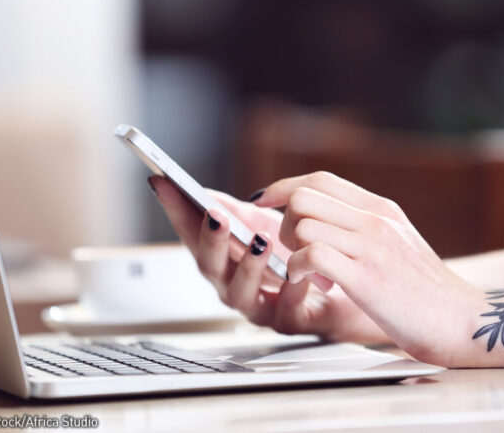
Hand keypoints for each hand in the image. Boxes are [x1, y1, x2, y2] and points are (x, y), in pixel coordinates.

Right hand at [149, 176, 390, 343]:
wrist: (340, 288)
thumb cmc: (296, 256)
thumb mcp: (262, 225)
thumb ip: (234, 212)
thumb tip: (202, 192)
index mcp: (223, 260)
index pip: (191, 234)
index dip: (175, 211)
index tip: (163, 183)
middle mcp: (233, 285)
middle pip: (210, 267)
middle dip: (211, 241)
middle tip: (215, 216)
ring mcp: (259, 306)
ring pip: (243, 293)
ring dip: (248, 266)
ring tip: (260, 241)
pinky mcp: (291, 321)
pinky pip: (287, 310)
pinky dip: (291, 291)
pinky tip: (297, 274)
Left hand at [252, 171, 484, 365]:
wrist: (463, 320)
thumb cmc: (426, 290)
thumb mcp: (397, 242)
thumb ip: (363, 225)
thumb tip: (321, 216)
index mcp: (381, 209)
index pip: (320, 179)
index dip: (283, 187)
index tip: (263, 201)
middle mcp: (375, 220)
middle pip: (303, 197)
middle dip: (284, 224)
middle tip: (295, 252)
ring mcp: (372, 246)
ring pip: (303, 224)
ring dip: (292, 252)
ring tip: (309, 275)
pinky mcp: (367, 277)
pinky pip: (310, 255)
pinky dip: (298, 271)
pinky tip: (313, 285)